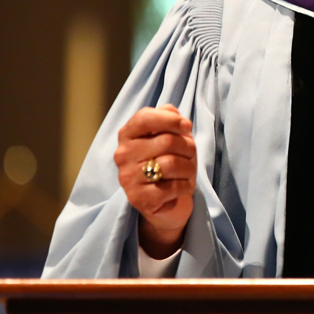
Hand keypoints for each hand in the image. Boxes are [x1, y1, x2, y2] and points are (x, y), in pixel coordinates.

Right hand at [115, 103, 196, 258]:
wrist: (167, 201)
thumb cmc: (169, 162)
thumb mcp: (170, 135)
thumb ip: (168, 118)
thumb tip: (172, 112)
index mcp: (127, 135)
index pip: (145, 118)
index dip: (171, 119)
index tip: (187, 127)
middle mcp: (122, 155)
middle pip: (166, 141)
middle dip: (188, 147)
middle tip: (190, 155)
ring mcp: (128, 178)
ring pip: (170, 164)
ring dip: (189, 168)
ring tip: (187, 172)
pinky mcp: (138, 199)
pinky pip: (172, 187)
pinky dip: (185, 186)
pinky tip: (181, 187)